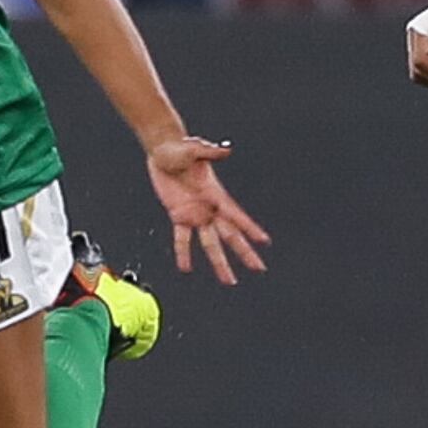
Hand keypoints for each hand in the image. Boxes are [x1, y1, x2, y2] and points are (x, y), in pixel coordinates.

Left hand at [146, 135, 269, 284]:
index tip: (265, 241)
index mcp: (215, 193)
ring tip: (229, 280)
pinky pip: (182, 238)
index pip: (236, 215)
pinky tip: (186, 268)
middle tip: (259, 268)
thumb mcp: (193, 148)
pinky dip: (184, 253)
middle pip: (230, 234)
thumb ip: (209, 152)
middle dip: (244, 252)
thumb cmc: (179, 147)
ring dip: (219, 262)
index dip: (250, 228)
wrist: (163, 150)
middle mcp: (209, 207)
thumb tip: (226, 150)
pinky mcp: (179, 215)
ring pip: (210, 243)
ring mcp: (196, 213)